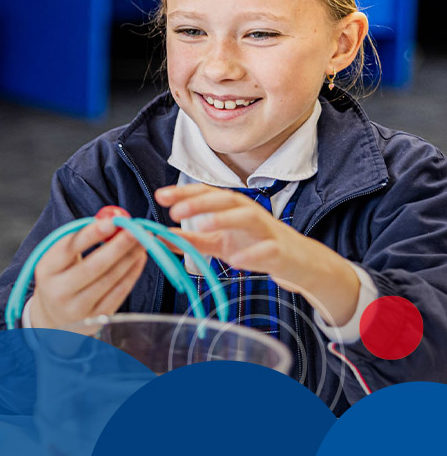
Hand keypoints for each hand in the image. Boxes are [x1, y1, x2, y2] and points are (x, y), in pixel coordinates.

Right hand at [30, 218, 146, 329]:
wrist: (54, 318)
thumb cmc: (61, 277)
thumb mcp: (60, 258)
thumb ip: (81, 238)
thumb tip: (113, 218)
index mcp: (47, 269)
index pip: (69, 249)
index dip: (92, 234)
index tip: (113, 221)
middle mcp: (59, 291)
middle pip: (94, 266)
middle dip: (119, 246)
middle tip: (136, 230)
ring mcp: (78, 308)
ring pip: (110, 280)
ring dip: (130, 258)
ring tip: (144, 241)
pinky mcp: (97, 319)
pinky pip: (119, 293)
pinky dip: (132, 274)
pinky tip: (140, 258)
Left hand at [155, 184, 359, 326]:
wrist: (296, 262)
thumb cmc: (255, 246)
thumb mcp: (219, 243)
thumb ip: (191, 240)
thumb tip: (158, 238)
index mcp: (232, 208)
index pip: (207, 193)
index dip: (184, 193)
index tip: (160, 196)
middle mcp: (249, 213)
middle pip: (225, 199)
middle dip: (200, 202)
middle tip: (176, 210)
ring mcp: (266, 230)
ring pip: (247, 217)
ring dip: (224, 219)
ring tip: (203, 225)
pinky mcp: (280, 250)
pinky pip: (267, 250)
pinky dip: (252, 254)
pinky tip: (236, 262)